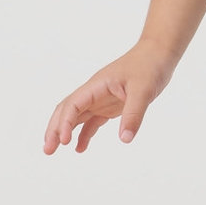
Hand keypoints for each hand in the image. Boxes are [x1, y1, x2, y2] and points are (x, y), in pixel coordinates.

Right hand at [43, 40, 175, 154]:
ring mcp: (100, 98)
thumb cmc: (149, 66)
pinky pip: (92, 121)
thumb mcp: (144, 91)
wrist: (158, 54)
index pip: (73, 104)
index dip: (65, 122)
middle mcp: (94, 92)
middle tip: (47, 150)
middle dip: (54, 129)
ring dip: (64, 132)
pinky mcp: (109, 105)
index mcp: (97, 85)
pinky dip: (84, 134)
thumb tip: (125, 139)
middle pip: (66, 110)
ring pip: (75, 116)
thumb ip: (134, 114)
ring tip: (53, 150)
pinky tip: (80, 148)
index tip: (64, 141)